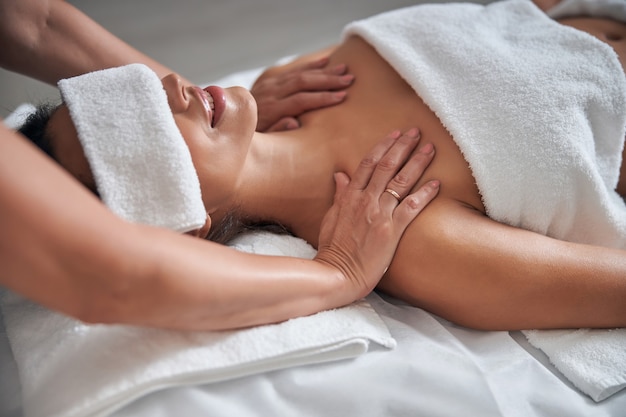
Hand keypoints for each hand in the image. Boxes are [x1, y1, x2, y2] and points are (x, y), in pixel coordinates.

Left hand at [250, 56, 353, 131]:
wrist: (227, 120)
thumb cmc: (248, 136)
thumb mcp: (259, 141)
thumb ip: (277, 131)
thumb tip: (294, 123)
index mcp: (270, 110)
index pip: (300, 101)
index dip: (322, 98)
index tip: (342, 96)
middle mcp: (271, 94)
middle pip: (303, 83)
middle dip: (328, 80)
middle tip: (350, 79)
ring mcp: (270, 85)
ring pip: (300, 74)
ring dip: (323, 71)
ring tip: (344, 69)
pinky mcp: (269, 81)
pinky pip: (292, 71)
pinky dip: (310, 66)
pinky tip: (325, 62)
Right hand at [315, 128, 438, 298]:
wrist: (336, 275)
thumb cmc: (332, 251)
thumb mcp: (330, 219)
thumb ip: (339, 196)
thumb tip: (340, 175)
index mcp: (349, 197)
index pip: (368, 163)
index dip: (383, 146)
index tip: (395, 134)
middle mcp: (365, 201)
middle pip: (387, 166)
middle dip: (403, 146)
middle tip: (417, 132)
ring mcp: (379, 215)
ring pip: (401, 181)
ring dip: (417, 162)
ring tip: (430, 148)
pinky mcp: (391, 231)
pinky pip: (411, 207)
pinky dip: (425, 194)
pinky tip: (437, 184)